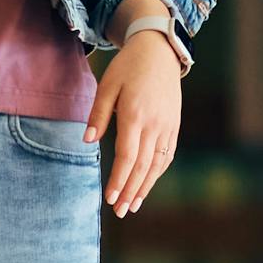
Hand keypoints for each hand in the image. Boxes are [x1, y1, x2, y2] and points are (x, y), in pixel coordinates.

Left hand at [87, 32, 184, 215]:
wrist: (160, 51)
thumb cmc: (128, 67)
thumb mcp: (108, 85)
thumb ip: (98, 114)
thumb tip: (88, 141)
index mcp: (135, 115)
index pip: (127, 156)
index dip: (119, 180)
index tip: (110, 198)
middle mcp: (155, 124)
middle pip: (143, 166)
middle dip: (131, 191)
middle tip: (120, 211)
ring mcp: (168, 127)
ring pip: (157, 165)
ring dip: (145, 187)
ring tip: (133, 205)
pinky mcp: (174, 126)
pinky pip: (167, 155)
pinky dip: (157, 173)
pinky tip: (147, 184)